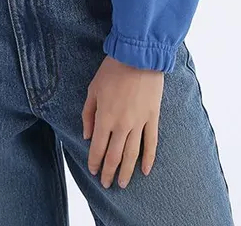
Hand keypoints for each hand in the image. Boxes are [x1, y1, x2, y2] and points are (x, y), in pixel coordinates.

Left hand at [82, 55, 162, 188]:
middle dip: (109, 172)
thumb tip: (88, 136)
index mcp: (105, 117)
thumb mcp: (93, 89)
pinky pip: (152, 143)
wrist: (138, 55)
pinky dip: (149, 159)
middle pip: (114, 156)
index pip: (98, 148)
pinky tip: (146, 171)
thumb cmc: (112, 70)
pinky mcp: (153, 118)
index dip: (95, 162)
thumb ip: (88, 114)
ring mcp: (139, 123)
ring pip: (132, 154)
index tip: (94, 171)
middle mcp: (122, 125)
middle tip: (107, 184)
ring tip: (122, 183)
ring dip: (126, 171)